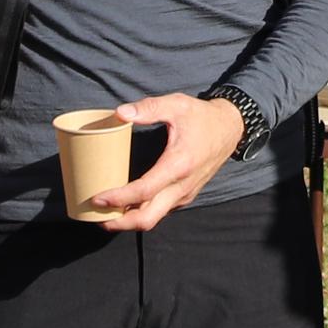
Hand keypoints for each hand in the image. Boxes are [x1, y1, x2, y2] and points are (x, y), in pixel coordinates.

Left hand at [86, 91, 245, 230]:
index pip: (143, 191)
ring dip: (129, 220)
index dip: (118, 198)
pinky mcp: (185, 195)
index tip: (97, 197)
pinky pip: (161, 211)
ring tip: (105, 213)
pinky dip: (141, 213)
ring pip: (154, 218)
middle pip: (147, 218)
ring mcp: (185, 194)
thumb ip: (149, 108)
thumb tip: (120, 113)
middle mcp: (182, 186)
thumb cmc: (202, 117)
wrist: (231, 129)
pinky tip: (126, 205)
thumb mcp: (177, 105)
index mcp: (178, 165)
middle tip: (96, 217)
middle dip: (120, 223)